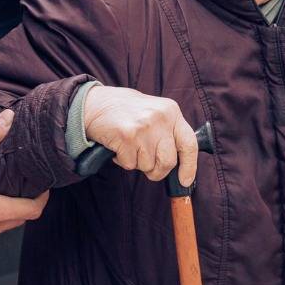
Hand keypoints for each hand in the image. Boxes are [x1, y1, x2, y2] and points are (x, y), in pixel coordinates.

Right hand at [83, 85, 197, 187]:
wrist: (94, 104)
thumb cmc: (124, 111)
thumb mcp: (153, 112)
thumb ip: (167, 131)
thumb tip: (179, 162)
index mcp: (171, 111)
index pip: (190, 143)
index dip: (190, 166)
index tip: (185, 181)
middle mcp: (161, 118)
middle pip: (169, 161)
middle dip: (157, 170)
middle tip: (145, 164)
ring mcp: (144, 127)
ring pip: (148, 165)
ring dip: (137, 163)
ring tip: (129, 146)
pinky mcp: (127, 137)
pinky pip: (130, 164)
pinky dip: (123, 161)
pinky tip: (119, 146)